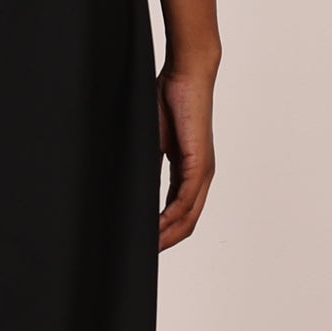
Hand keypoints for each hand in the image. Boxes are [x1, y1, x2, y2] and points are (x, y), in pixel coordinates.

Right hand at [156, 62, 215, 250]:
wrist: (186, 74)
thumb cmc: (168, 100)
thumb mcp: (151, 141)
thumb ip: (145, 165)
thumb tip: (128, 186)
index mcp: (189, 171)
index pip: (179, 211)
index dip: (163, 231)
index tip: (143, 243)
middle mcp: (200, 175)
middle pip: (186, 222)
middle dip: (165, 241)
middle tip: (142, 256)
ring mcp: (202, 171)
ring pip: (188, 217)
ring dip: (168, 236)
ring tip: (146, 249)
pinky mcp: (198, 163)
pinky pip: (186, 200)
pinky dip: (171, 218)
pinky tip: (155, 229)